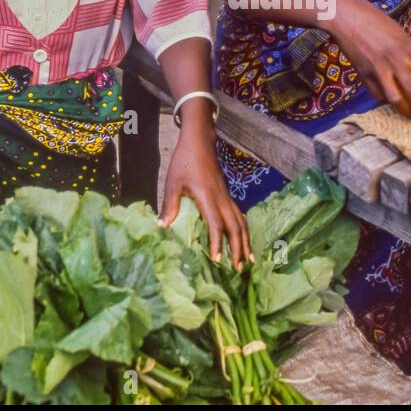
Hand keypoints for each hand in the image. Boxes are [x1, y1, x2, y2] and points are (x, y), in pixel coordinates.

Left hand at [159, 127, 250, 269]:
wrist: (199, 141)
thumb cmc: (184, 161)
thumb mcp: (172, 182)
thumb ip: (170, 204)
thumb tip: (162, 226)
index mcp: (207, 197)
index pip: (216, 224)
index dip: (217, 243)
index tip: (218, 261)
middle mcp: (221, 199)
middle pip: (234, 227)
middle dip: (237, 249)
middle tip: (238, 269)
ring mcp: (226, 197)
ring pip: (241, 222)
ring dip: (245, 242)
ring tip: (248, 261)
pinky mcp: (227, 196)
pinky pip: (239, 216)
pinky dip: (244, 231)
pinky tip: (245, 241)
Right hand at [330, 0, 410, 117]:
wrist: (346, 16)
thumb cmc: (374, 19)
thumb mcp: (398, 33)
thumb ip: (409, 51)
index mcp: (407, 47)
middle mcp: (395, 60)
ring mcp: (378, 69)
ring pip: (395, 97)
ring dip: (406, 111)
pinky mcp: (363, 74)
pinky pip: (377, 93)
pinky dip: (385, 99)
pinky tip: (390, 102)